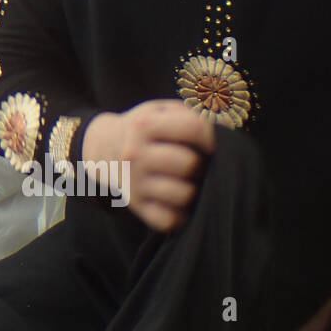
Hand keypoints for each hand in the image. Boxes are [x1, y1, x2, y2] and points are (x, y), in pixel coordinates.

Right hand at [84, 100, 216, 232]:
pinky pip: (169, 220)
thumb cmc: (146, 129)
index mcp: (144, 126)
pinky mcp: (135, 205)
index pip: (194, 129)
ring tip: (188, 181)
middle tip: (196, 164)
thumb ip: (192, 115)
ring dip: (193, 190)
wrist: (104, 146)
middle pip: (189, 164)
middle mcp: (135, 154)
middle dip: (201, 165)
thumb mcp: (161, 110)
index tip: (213, 143)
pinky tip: (178, 201)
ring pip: (184, 195)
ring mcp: (133, 182)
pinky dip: (180, 215)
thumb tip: (226, 133)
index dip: (213, 137)